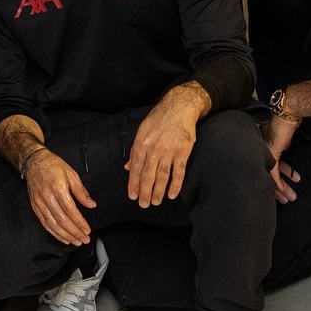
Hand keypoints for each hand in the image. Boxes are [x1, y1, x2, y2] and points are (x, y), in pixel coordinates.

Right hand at [25, 149, 95, 245]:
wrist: (34, 162)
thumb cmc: (54, 166)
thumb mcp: (72, 174)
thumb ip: (81, 191)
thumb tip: (91, 205)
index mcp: (57, 187)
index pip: (70, 210)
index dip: (79, 222)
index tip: (87, 230)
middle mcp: (47, 197)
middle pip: (61, 220)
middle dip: (74, 232)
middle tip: (84, 239)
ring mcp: (39, 203)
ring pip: (52, 224)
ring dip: (65, 235)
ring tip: (76, 241)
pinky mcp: (35, 207)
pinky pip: (44, 223)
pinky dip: (54, 233)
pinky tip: (63, 238)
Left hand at [125, 83, 207, 207]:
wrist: (180, 106)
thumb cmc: (159, 118)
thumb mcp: (142, 130)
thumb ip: (134, 151)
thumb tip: (127, 167)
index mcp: (142, 144)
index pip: (135, 169)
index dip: (133, 184)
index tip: (132, 196)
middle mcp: (154, 149)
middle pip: (148, 176)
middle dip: (145, 192)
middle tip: (144, 204)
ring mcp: (169, 151)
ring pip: (162, 176)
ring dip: (158, 191)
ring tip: (156, 202)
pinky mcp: (183, 151)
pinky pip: (179, 172)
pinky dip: (175, 184)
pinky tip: (172, 194)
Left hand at [262, 114, 300, 202]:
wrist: (287, 112)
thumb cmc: (286, 120)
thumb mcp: (283, 137)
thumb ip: (281, 145)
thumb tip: (283, 149)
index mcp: (260, 147)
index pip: (265, 167)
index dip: (272, 180)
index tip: (278, 189)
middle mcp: (259, 151)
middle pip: (265, 174)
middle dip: (276, 190)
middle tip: (283, 199)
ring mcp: (262, 152)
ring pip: (269, 176)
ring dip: (279, 189)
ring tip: (287, 199)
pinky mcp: (270, 153)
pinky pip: (273, 173)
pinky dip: (278, 183)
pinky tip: (282, 191)